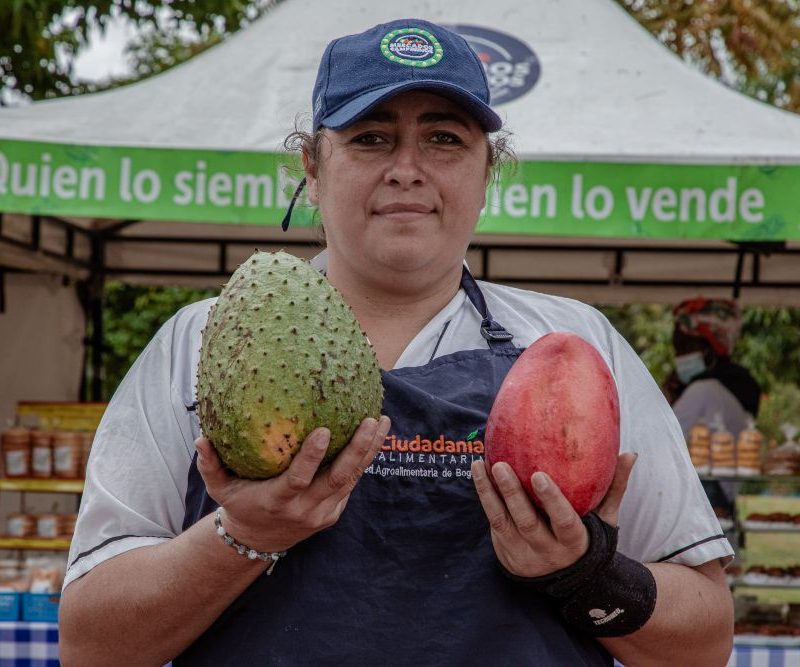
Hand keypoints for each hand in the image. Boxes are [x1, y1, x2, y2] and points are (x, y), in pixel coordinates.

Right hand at [195, 415, 390, 552]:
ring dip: (370, 451)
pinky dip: (365, 459)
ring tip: (382, 420)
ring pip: (352, 480)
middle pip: (337, 479)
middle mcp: (305, 509)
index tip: (325, 430)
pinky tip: (376, 433)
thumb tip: (200, 437)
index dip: (312, 457)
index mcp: (278, 501)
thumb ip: (210, 465)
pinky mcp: (334, 512)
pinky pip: (352, 483)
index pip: (299, 479)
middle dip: (357, 450)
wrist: (258, 541)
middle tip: (370, 420)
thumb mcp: (219, 489)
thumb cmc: (239, 504)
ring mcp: (323, 513)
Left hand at [471, 452, 636, 577]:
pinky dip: (485, 497)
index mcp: (575, 541)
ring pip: (503, 522)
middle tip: (501, 464)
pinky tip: (478, 472)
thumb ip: (614, 487)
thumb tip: (630, 454)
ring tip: (481, 465)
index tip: (538, 476)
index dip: (551, 501)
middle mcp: (548, 551)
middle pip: (527, 522)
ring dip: (490, 493)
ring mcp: (523, 553)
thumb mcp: (606, 520)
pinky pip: (493, 522)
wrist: (568, 582)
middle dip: (512, 493)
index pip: (563, 522)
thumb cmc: (590, 538)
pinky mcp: (505, 551)